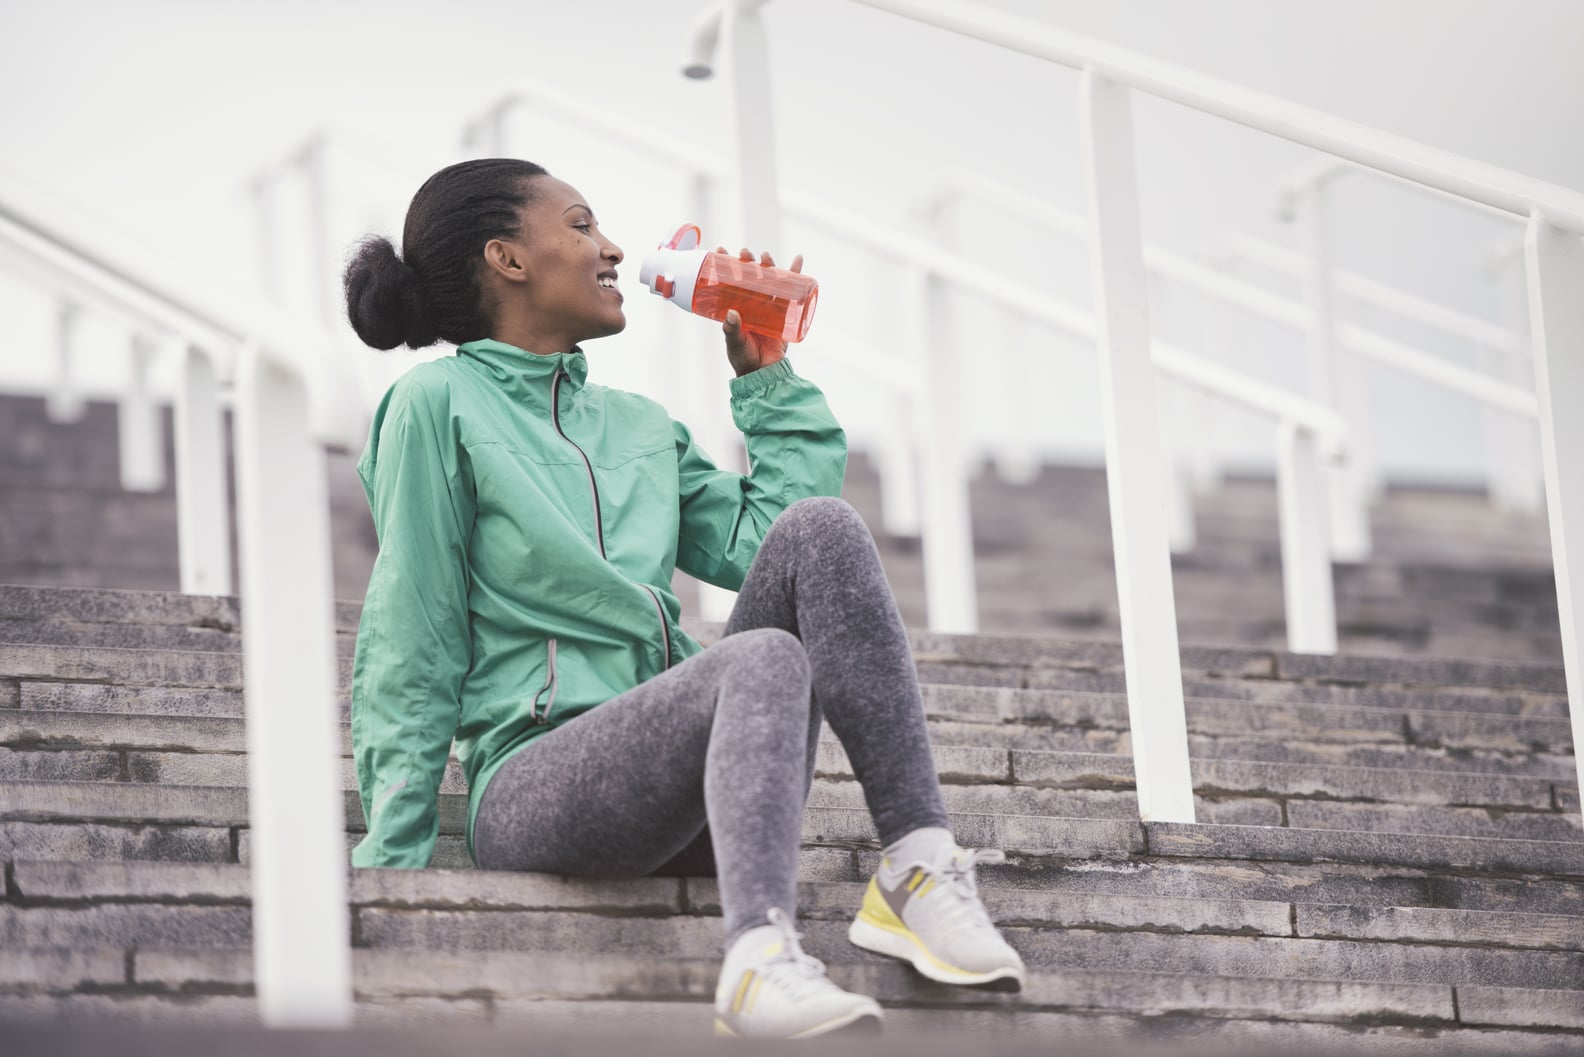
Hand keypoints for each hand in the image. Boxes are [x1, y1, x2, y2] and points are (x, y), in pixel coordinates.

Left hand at [719, 246, 803, 376]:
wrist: (763, 373)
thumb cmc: (744, 359)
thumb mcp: (734, 342)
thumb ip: (732, 329)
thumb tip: (732, 313)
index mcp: (735, 307)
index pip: (728, 280)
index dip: (724, 264)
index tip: (720, 250)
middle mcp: (751, 303)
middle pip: (750, 275)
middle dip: (748, 261)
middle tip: (745, 253)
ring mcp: (768, 306)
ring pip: (770, 279)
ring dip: (769, 264)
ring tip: (766, 255)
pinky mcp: (784, 312)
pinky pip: (792, 291)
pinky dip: (796, 274)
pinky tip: (798, 259)